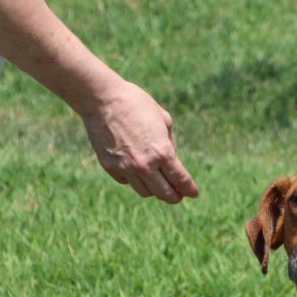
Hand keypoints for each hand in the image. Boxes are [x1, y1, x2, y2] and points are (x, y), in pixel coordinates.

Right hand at [79, 80, 198, 203]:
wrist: (102, 99)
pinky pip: (127, 182)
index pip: (181, 179)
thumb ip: (170, 142)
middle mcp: (145, 164)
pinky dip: (134, 180)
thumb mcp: (163, 118)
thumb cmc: (136, 103)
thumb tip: (172, 159)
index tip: (193, 193)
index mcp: (162, 151)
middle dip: (174, 197)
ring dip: (154, 190)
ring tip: (157, 183)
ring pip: (145, 192)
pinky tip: (136, 170)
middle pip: (165, 193)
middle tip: (178, 196)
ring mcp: (126, 168)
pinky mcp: (110, 167)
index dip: (190, 189)